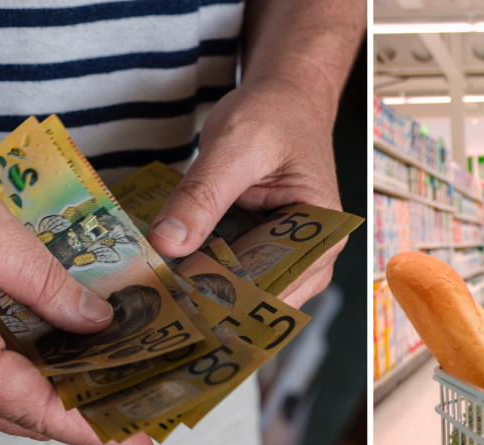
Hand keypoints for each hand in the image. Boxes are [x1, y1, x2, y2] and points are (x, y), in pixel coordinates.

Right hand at [0, 152, 154, 444]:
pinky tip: (74, 363)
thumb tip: (98, 323)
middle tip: (142, 423)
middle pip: (24, 415)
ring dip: (64, 402)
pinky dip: (38, 377)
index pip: (34, 407)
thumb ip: (46, 282)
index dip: (92, 430)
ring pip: (8, 400)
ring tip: (117, 397)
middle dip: (87, 423)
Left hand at [146, 79, 345, 307]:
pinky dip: (207, 273)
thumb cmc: (274, 115)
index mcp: (324, 231)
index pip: (278, 283)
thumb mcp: (233, 148)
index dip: (231, 299)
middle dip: (214, 302)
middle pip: (264, 297)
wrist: (282, 98)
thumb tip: (166, 243)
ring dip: (207, 292)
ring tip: (161, 296)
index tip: (180, 307)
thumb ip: (201, 195)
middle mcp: (314, 252)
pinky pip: (237, 272)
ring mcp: (290, 255)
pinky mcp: (264, 249)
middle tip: (160, 307)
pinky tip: (172, 274)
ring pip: (248, 291)